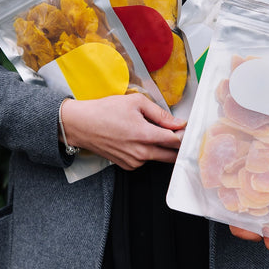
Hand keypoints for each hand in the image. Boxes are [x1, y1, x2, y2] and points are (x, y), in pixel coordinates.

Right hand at [60, 93, 186, 169]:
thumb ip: (160, 114)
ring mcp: (134, 162)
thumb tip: (178, 123)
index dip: (185, 136)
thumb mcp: (135, 102)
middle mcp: (141, 153)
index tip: (188, 130)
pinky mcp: (127, 166)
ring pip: (158, 158)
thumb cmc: (105, 110)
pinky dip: (148, 151)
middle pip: (171, 156)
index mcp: (145, 135)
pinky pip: (145, 160)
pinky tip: (138, 139)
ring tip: (152, 131)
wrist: (80, 124)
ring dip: (161, 148)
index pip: (176, 142)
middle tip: (178, 133)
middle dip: (177, 146)